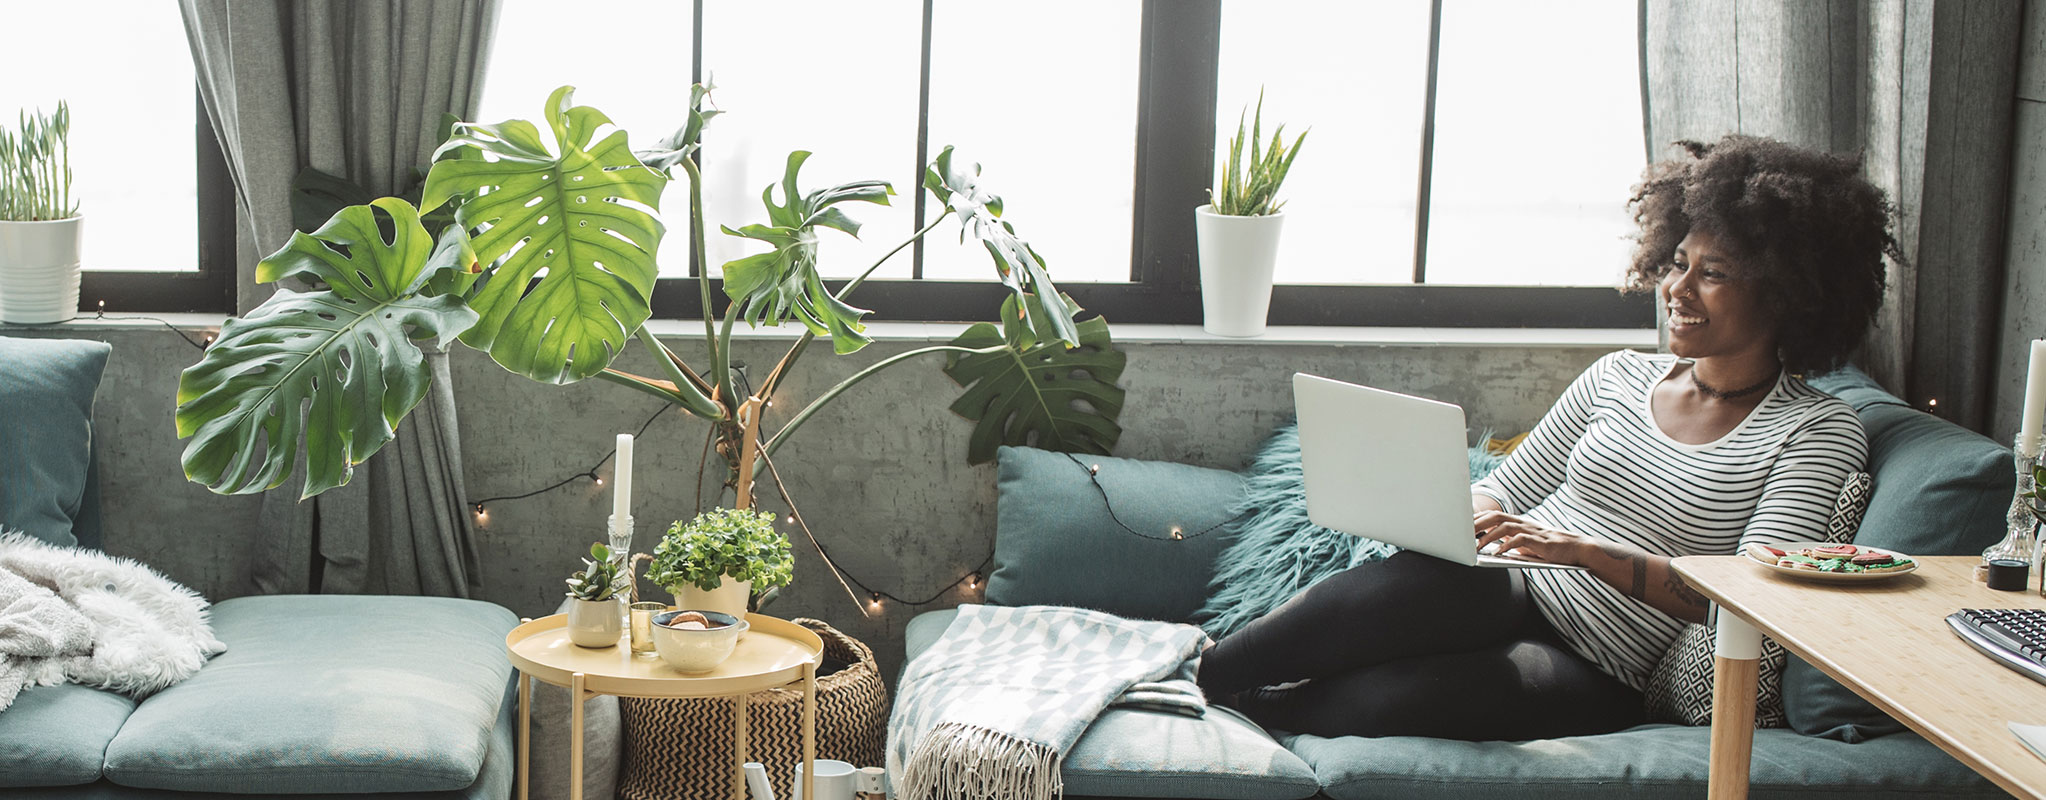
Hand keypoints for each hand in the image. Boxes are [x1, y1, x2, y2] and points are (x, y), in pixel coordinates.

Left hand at [1472, 510, 1595, 565]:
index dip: (1477, 519)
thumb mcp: (1526, 544)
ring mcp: (1532, 531)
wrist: (1577, 549)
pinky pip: (1520, 540)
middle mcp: (1524, 523)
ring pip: (1505, 526)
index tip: (1461, 525)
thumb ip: (1510, 542)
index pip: (1494, 516)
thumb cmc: (1550, 549)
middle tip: (1462, 534)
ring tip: (1476, 547)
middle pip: (1496, 517)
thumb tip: (1490, 547)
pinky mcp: (1540, 541)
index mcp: (1519, 523)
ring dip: (1488, 536)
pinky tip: (1497, 553)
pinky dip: (1506, 546)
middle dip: (1477, 524)